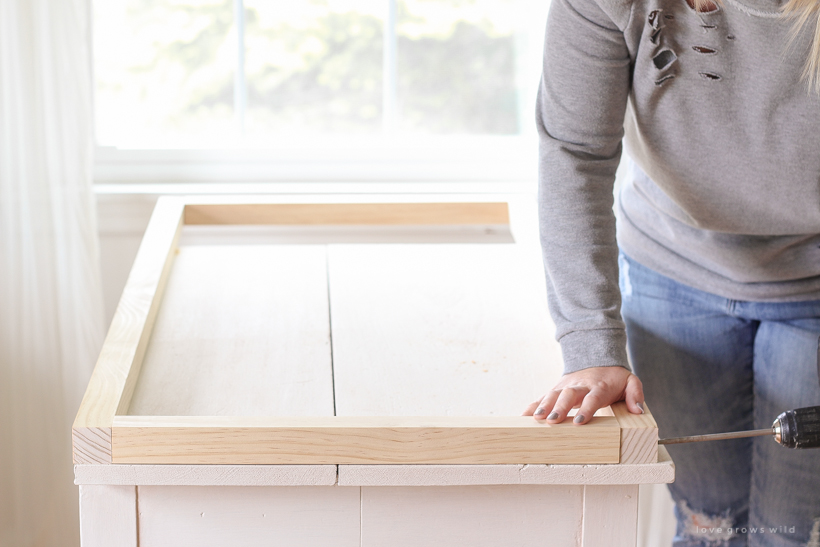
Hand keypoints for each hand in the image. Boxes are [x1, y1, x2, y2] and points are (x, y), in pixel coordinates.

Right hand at [522, 366, 643, 424]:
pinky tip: (524, 416)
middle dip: (559, 407)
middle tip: (552, 420)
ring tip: (537, 418)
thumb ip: (635, 393)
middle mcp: (580, 385)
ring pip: (553, 394)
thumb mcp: (630, 381)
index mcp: (599, 386)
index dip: (585, 409)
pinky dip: (533, 406)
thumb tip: (638, 410)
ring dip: (544, 406)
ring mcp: (566, 386)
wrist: (597, 359)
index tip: (578, 422)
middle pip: (568, 395)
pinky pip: (543, 397)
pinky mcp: (557, 389)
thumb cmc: (614, 377)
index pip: (592, 398)